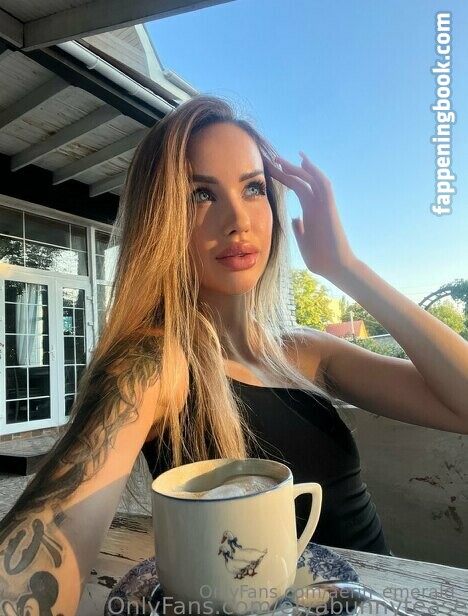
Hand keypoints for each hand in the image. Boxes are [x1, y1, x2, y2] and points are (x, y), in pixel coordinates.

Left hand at [265, 151, 356, 280]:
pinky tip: (303, 162)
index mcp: (310, 212)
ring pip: (311, 180)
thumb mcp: (304, 241)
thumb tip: (295, 219)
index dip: (285, 177)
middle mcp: (317, 205)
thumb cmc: (321, 258)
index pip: (297, 188)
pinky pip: (323, 186)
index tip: (272, 169)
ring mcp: (324, 206)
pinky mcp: (329, 209)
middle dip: (287, 168)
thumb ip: (299, 228)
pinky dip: (314, 173)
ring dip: (297, 168)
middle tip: (271, 158)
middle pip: (302, 180)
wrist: (335, 267)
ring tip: (281, 159)